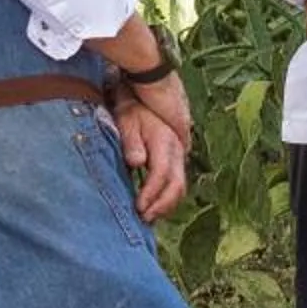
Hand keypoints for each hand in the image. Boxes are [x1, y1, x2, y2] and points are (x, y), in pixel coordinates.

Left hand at [114, 80, 192, 221]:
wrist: (149, 89)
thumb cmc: (133, 106)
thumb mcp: (127, 119)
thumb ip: (131, 141)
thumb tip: (136, 163)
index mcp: (165, 142)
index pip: (161, 175)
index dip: (151, 195)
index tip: (138, 208)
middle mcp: (176, 149)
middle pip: (177, 185)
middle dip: (162, 206)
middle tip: (144, 218)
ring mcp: (179, 152)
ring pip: (180, 185)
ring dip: (166, 204)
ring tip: (149, 216)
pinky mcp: (176, 155)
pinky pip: (177, 180)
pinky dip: (168, 196)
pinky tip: (155, 203)